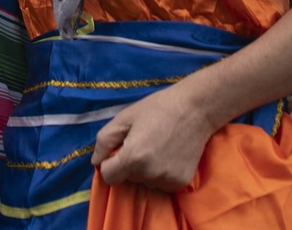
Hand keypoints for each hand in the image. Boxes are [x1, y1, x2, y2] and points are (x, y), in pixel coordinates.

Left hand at [92, 84, 214, 192]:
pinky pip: (161, 184)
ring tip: (158, 146)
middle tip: (143, 141)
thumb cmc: (157, 108)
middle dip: (129, 164)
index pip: (108, 176)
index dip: (110, 163)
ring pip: (145, 182)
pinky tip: (169, 154)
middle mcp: (149, 174)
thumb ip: (104, 141)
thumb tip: (96, 162)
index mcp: (133, 158)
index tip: (119, 150)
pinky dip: (161, 173)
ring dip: (146, 170)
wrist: (195, 109)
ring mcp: (167, 180)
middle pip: (127, 178)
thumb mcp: (124, 117)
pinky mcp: (181, 183)